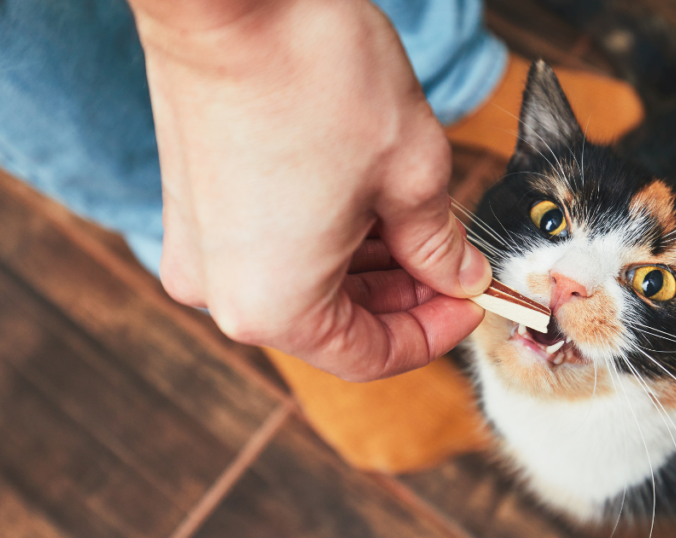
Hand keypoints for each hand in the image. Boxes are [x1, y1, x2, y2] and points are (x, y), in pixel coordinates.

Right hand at [128, 0, 489, 380]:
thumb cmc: (318, 78)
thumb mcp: (412, 175)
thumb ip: (440, 246)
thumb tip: (459, 276)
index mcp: (274, 306)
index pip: (372, 356)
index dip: (436, 332)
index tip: (475, 299)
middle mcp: (223, 292)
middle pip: (335, 324)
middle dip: (406, 296)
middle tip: (458, 261)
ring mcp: (199, 248)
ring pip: (306, 285)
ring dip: (370, 267)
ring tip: (422, 224)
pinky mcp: (193, 207)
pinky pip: (273, 249)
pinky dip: (328, 240)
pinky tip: (371, 205)